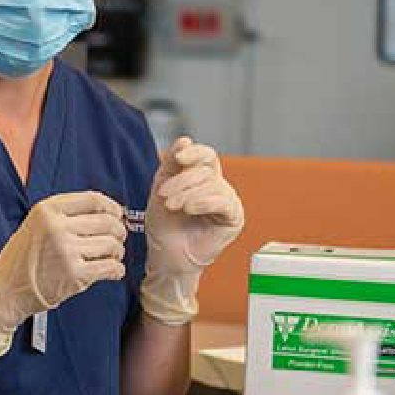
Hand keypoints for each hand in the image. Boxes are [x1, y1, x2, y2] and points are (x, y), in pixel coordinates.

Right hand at [0, 191, 126, 357]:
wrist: (4, 291)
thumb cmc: (21, 260)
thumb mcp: (36, 224)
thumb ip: (65, 215)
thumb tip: (106, 214)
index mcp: (48, 209)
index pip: (93, 200)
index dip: (112, 207)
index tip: (118, 215)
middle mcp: (57, 227)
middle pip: (107, 221)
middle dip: (118, 231)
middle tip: (117, 239)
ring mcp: (66, 251)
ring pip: (112, 244)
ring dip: (117, 252)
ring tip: (111, 257)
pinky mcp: (74, 275)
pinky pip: (110, 267)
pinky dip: (116, 270)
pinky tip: (112, 271)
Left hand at [141, 139, 244, 324]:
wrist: (166, 255)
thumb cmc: (164, 225)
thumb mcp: (161, 188)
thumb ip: (171, 164)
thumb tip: (185, 139)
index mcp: (201, 176)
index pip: (205, 155)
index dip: (193, 152)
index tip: (178, 158)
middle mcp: (216, 186)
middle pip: (205, 170)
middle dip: (181, 181)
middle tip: (164, 196)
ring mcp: (226, 201)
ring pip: (212, 184)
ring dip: (188, 194)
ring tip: (172, 206)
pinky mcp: (233, 218)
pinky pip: (223, 202)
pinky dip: (204, 202)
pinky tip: (190, 208)